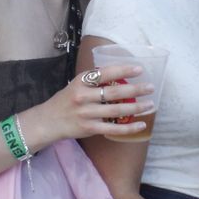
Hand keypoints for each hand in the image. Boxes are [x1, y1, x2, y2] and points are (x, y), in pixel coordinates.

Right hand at [31, 63, 153, 143]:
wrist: (48, 121)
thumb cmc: (66, 101)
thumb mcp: (76, 85)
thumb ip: (94, 81)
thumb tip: (120, 76)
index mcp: (81, 82)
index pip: (105, 73)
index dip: (123, 70)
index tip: (139, 69)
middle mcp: (83, 96)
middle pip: (114, 92)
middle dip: (135, 89)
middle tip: (150, 87)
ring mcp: (86, 114)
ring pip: (116, 111)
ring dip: (136, 108)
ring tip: (150, 104)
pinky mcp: (89, 129)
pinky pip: (113, 129)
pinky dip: (129, 128)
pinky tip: (141, 125)